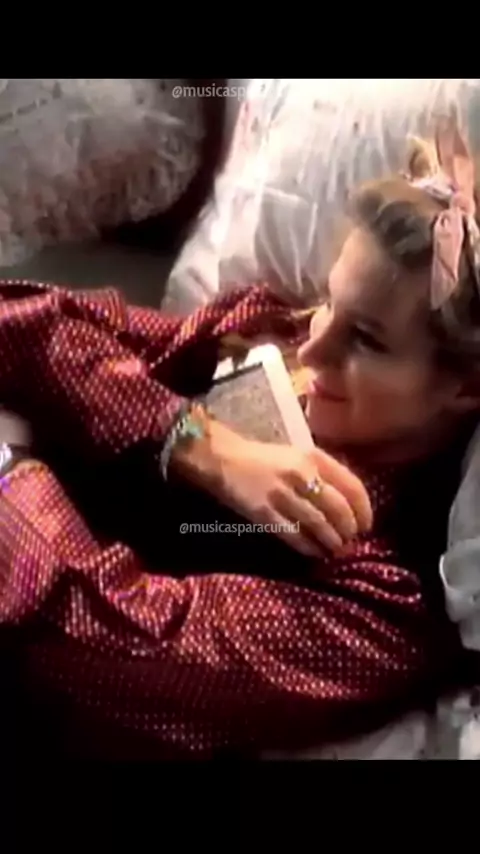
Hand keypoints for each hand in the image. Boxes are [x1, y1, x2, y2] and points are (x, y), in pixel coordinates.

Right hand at [212, 435, 372, 556]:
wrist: (222, 458)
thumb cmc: (263, 458)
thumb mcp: (297, 456)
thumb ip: (322, 474)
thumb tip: (348, 507)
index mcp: (313, 457)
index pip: (352, 486)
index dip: (364, 510)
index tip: (366, 526)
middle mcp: (301, 474)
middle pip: (338, 509)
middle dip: (349, 530)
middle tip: (350, 542)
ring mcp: (282, 494)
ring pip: (319, 525)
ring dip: (332, 542)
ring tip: (335, 550)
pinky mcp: (263, 512)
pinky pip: (294, 535)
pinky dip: (309, 548)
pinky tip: (315, 553)